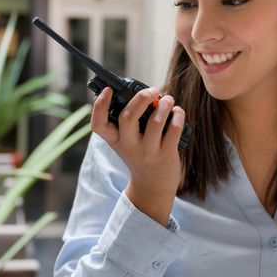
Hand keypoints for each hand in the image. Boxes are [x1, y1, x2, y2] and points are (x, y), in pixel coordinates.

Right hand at [91, 87, 185, 225]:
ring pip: (155, 120)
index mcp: (115, 140)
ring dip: (164, 104)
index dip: (100, 105)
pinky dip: (178, 115)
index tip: (108, 90)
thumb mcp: (127, 142)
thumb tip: (146, 93)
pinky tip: (177, 111)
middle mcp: (129, 146)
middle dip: (141, 98)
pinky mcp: (166, 154)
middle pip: (127, 117)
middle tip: (153, 90)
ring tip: (167, 99)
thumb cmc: (140, 155)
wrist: (153, 186)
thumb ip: (130, 121)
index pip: (98, 124)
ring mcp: (148, 151)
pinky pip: (174, 129)